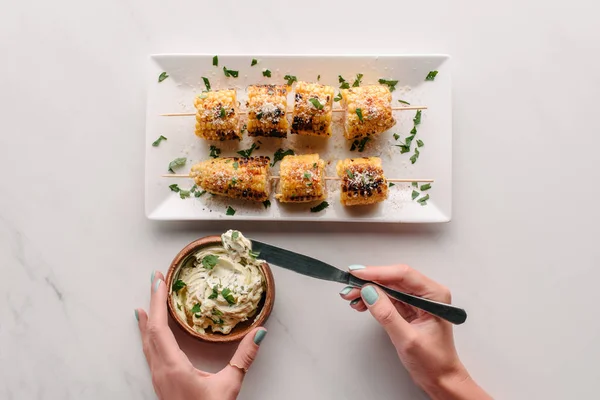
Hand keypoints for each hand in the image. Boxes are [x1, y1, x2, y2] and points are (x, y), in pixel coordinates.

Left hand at [135, 270, 266, 399]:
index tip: (159, 280)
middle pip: (150, 331)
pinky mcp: (162, 383)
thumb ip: (244, 357)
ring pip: (147, 342)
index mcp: (173, 367)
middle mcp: (160, 370)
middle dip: (152, 303)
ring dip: (149, 319)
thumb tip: (259, 332)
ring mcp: (158, 378)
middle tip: (156, 279)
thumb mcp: (230, 384)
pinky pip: (150, 352)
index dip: (157, 301)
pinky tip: (152, 332)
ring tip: (149, 300)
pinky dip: (150, 334)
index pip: (160, 328)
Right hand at [340, 265, 490, 399]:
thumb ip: (387, 314)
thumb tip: (369, 293)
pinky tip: (361, 303)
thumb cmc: (434, 362)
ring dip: (368, 290)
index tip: (358, 275)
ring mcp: (417, 300)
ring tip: (350, 296)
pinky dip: (372, 299)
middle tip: (348, 287)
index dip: (378, 273)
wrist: (440, 379)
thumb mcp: (407, 339)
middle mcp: (427, 294)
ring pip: (388, 287)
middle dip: (369, 282)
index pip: (403, 275)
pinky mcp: (408, 308)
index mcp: (434, 295)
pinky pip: (387, 297)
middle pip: (393, 279)